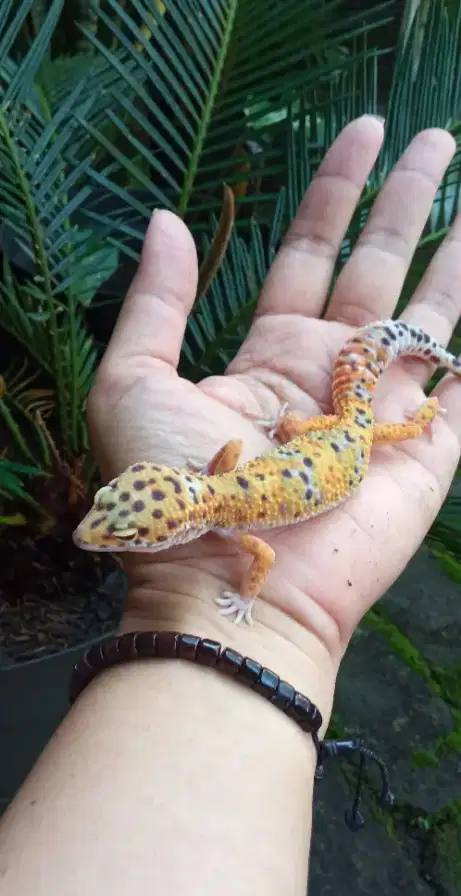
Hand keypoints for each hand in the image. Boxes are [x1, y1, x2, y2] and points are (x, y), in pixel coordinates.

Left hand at [87, 115, 460, 675]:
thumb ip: (157, 300)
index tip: (364, 132)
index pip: (311, 254)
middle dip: (406, 200)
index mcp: (270, 357)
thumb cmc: (172, 493)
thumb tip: (167, 219)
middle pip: (380, 267)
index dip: (336, 193)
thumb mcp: (134, 381)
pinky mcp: (426, 452)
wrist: (228, 590)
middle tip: (436, 137)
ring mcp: (383, 412)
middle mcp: (332, 377)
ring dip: (454, 249)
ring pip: (431, 311)